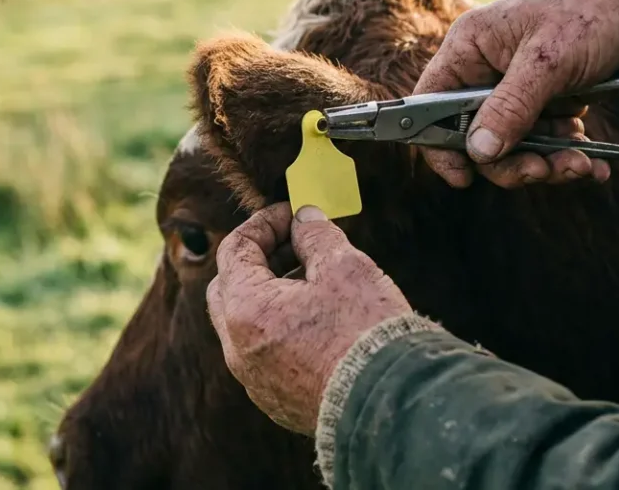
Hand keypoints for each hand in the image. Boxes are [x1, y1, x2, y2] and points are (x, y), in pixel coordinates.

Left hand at [206, 203, 411, 435]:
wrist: (391, 405)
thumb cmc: (365, 331)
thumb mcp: (344, 266)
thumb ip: (316, 235)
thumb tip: (305, 218)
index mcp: (245, 310)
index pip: (235, 250)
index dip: (264, 223)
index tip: (293, 213)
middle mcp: (238, 349)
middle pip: (228, 288)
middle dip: (257, 260)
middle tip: (295, 244)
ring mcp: (255, 380)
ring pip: (245, 325)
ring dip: (269, 296)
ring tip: (313, 281)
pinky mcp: (276, 401)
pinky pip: (264, 355)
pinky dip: (279, 330)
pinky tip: (318, 321)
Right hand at [414, 0, 618, 188]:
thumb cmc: (588, 13)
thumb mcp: (548, 61)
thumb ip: (510, 107)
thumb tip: (477, 152)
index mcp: (469, 50)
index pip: (430, 104)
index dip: (439, 144)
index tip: (465, 177)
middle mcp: (485, 72)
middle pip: (476, 137)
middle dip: (512, 161)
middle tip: (544, 171)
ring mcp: (515, 90)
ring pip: (513, 146)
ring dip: (548, 162)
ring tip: (583, 164)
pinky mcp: (545, 103)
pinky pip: (544, 142)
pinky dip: (568, 155)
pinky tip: (595, 162)